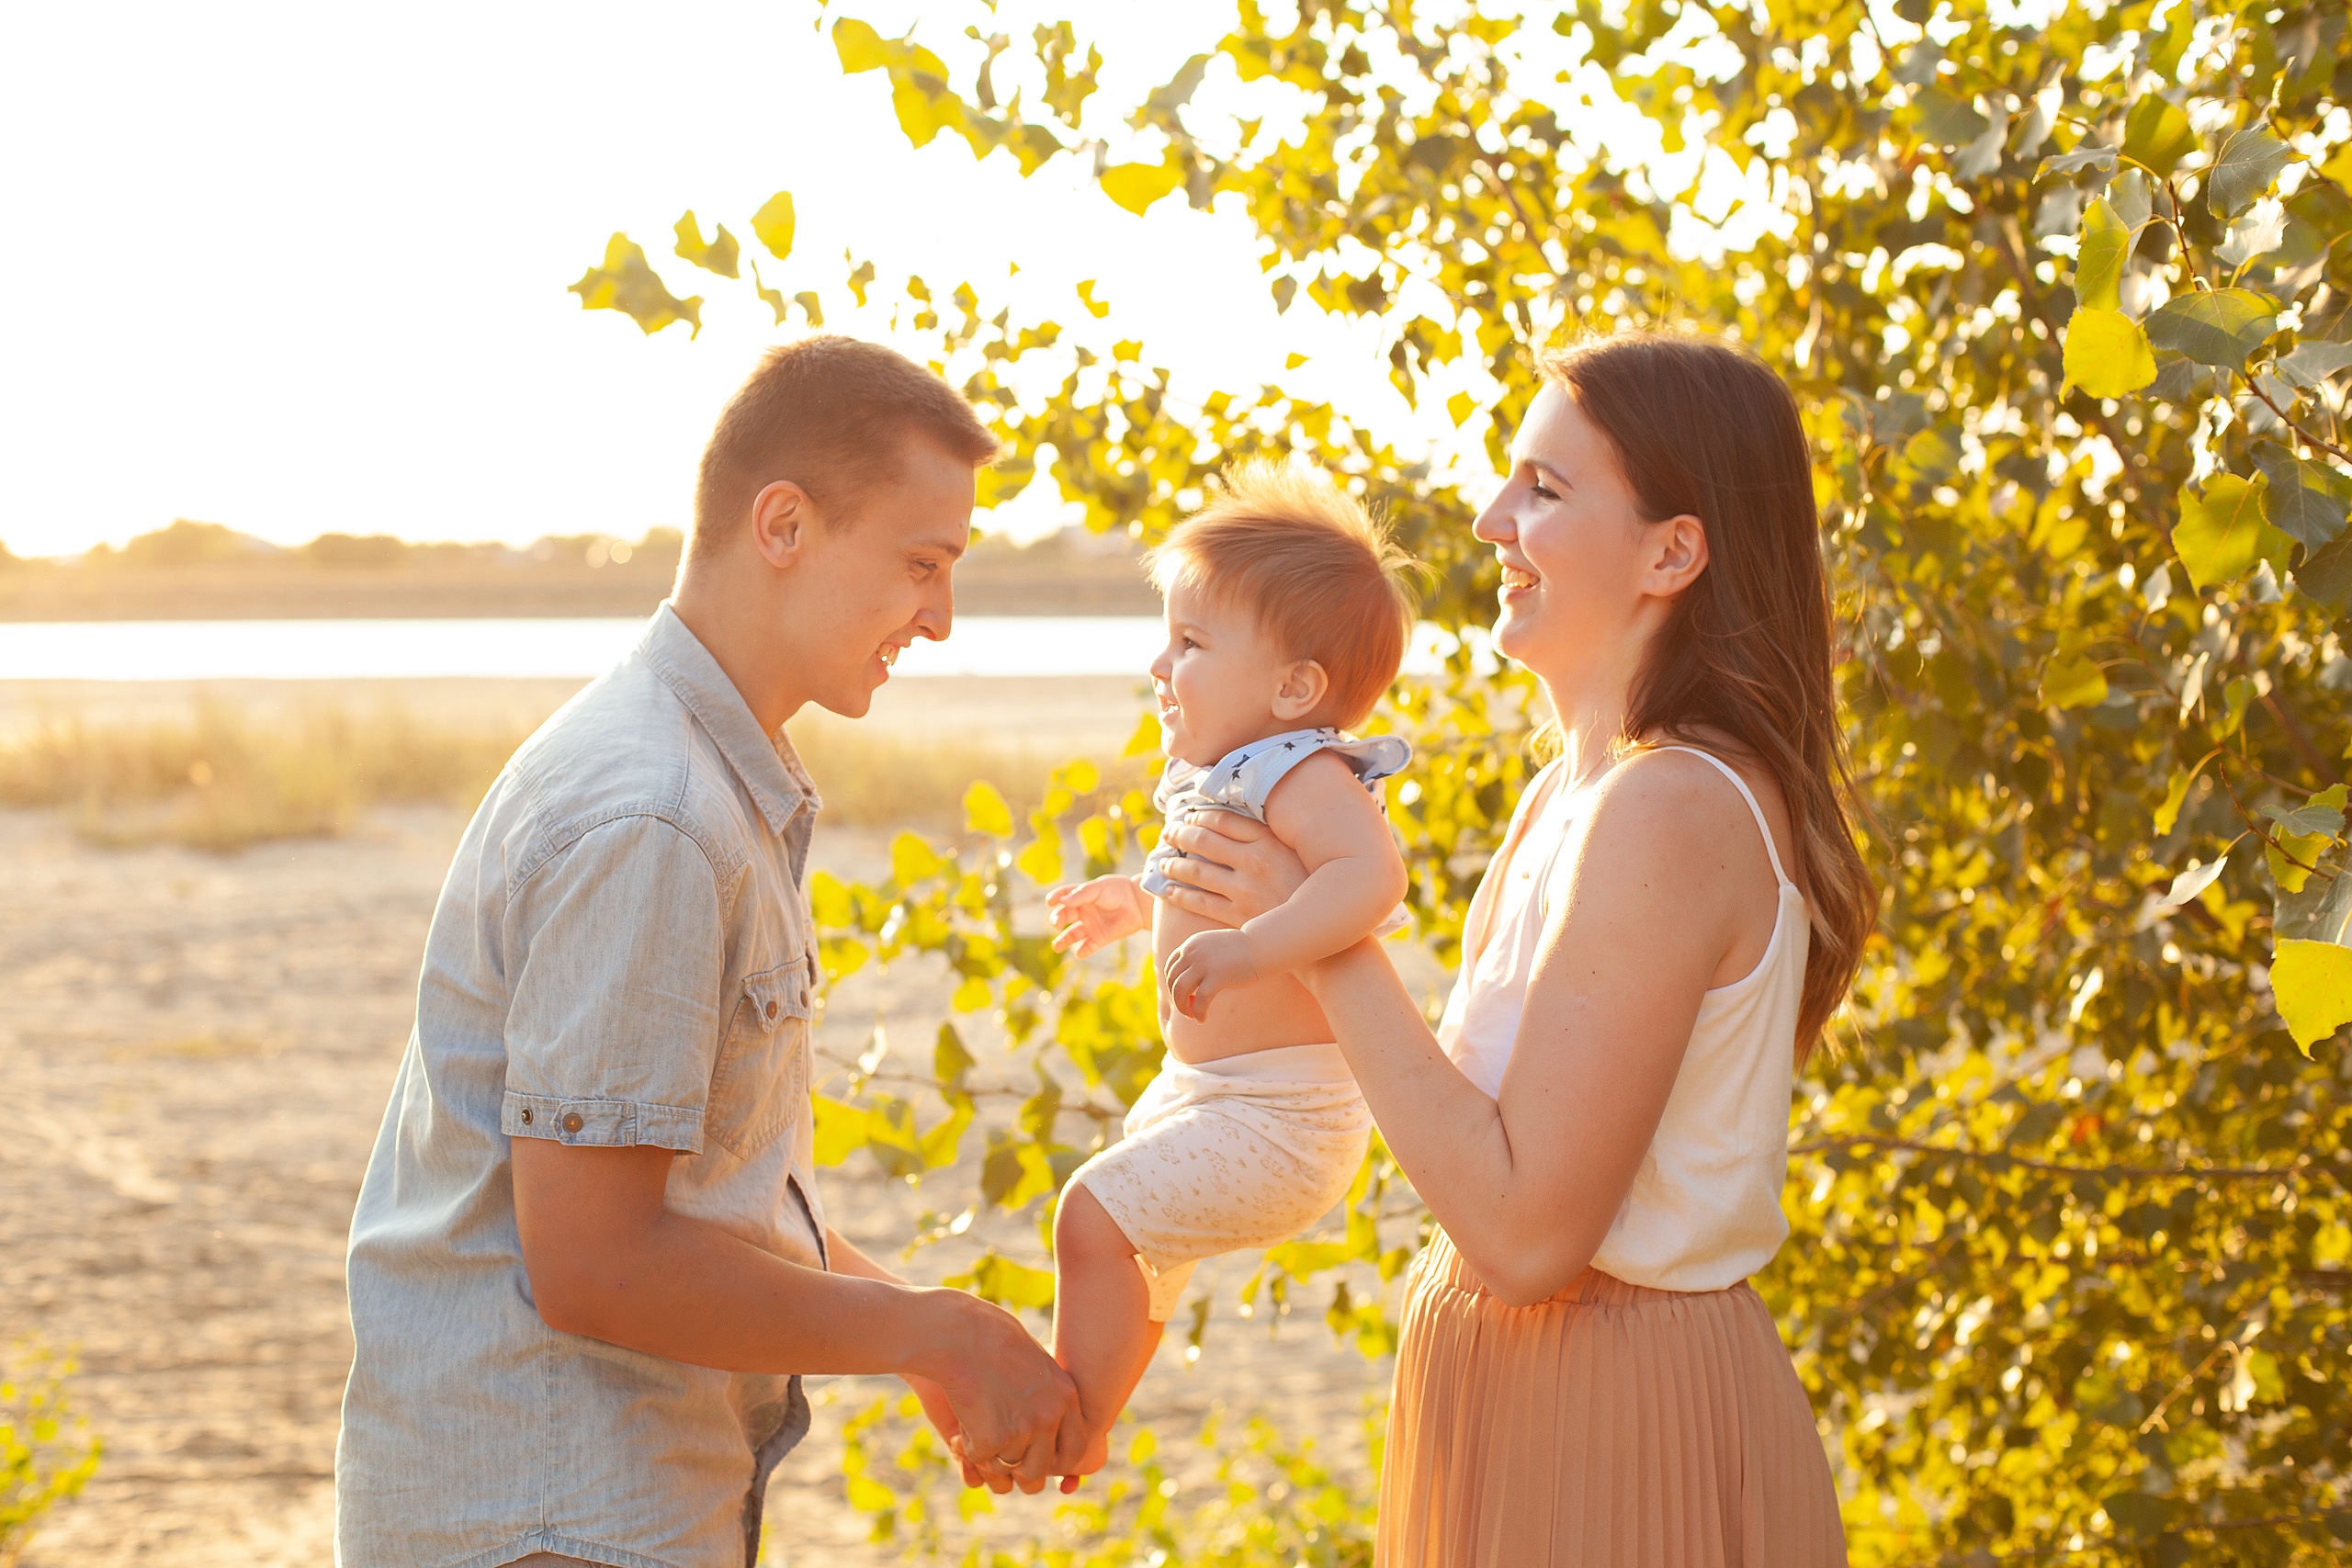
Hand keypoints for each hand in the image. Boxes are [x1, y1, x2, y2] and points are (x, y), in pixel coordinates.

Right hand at [909, 1290, 1088, 1494]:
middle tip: (998, 1446)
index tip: (1036, 1454)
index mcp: (1066, 1396)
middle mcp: (1050, 1415)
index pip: (1077, 1448)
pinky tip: (963, 1414)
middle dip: (1017, 1464)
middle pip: (1039, 1468)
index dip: (1055, 1458)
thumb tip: (1047, 1424)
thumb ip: (1047, 1395)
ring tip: (977, 1417)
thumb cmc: (990, 1338)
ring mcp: (1024, 1429)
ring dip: (989, 1451)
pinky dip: (967, 1444)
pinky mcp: (993, 1439)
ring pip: (1005, 1465)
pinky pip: (979, 1458)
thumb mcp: (1035, 1363)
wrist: (960, 1333)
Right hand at [1046, 875, 1150, 958]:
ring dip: (1063, 941)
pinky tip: (1079, 952)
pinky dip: (1082, 951)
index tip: (1050, 902)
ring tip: (1057, 947)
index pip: (1063, 896)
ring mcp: (1091, 926)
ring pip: (1072, 935)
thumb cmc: (1118, 890)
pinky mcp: (1100, 938)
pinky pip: (1087, 947)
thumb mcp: (1098, 887)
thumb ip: (1081, 894)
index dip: (1055, 898)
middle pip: (1064, 916)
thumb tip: (1063, 902)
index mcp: (1082, 896)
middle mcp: (1084, 912)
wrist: (1139, 903)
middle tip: (1056, 922)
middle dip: (1057, 919)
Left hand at [1152, 811, 1309, 927]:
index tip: (1187, 817)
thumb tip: (1240, 822)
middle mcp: (1254, 861)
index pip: (1223, 820)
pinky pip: (1201, 903)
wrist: (1327, 928)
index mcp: (1269, 840)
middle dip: (1180, 836)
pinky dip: (1181, 895)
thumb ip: (1271, 836)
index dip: (1200, 817)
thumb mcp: (1298, 851)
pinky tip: (1169, 891)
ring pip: (1198, 872)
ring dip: (1175, 866)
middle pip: (1204, 842)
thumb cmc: (1316, 886)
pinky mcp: (1240, 916)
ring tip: (1163, 863)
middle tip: (1167, 834)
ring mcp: (1245, 890)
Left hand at [1162, 927, 1263, 1021]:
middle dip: (1176, 999)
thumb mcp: (1212, 949)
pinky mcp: (1217, 976)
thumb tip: (1186, 982)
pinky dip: (1199, 1012)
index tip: (1181, 997)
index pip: (1170, 967)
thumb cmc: (1239, 951)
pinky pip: (1201, 1000)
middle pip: (1172, 980)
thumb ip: (1198, 960)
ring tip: (1191, 1016)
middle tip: (1186, 1011)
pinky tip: (1202, 1020)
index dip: (1171, 985)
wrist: (1259, 947)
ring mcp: (1204, 964)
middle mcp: (1193, 952)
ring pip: (1180, 990)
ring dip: (1182, 1007)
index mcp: (1191, 945)